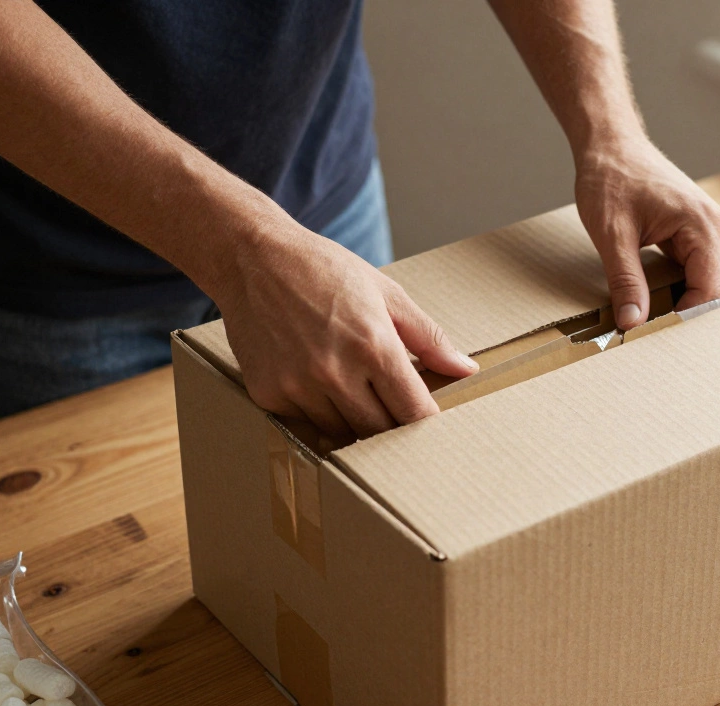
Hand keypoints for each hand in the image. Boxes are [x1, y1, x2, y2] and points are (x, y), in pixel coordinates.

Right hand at [214, 226, 477, 440]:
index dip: (426, 422)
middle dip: (392, 425)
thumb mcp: (386, 293)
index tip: (429, 420)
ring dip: (354, 421)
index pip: (413, 412)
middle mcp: (335, 372)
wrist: (253, 259)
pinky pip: (306, 424)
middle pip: (380, 432)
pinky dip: (318, 413)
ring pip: (342, 433)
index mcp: (373, 346)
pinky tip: (317, 383)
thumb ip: (428, 337)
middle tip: (392, 407)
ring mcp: (298, 387)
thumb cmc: (324, 270)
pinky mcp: (269, 394)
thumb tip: (465, 369)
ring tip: (352, 389)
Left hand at [574, 135, 719, 328]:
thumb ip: (625, 281)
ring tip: (656, 321)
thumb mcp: (611, 235)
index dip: (685, 318)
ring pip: (712, 283)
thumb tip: (632, 323)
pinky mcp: (700, 232)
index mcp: (703, 226)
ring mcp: (712, 230)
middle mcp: (718, 228)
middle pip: (717, 291)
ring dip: (688, 303)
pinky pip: (701, 271)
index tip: (653, 334)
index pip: (710, 291)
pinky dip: (683, 289)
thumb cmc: (611, 180)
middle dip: (689, 316)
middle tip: (655, 335)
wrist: (611, 146)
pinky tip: (660, 301)